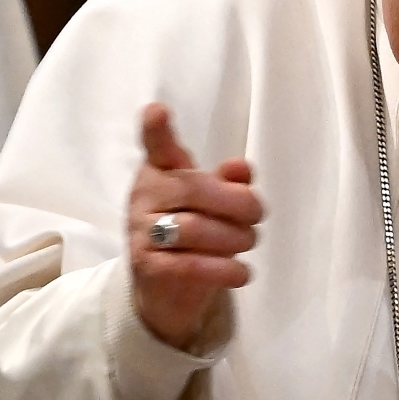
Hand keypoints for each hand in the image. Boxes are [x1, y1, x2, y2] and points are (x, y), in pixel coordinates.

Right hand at [127, 103, 263, 349]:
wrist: (164, 288)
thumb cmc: (194, 231)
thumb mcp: (214, 202)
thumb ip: (228, 182)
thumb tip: (242, 168)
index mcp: (160, 171)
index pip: (156, 147)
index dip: (156, 130)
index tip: (158, 111)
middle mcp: (143, 197)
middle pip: (194, 189)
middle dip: (239, 202)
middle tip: (258, 215)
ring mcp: (141, 233)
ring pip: (195, 229)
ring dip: (236, 238)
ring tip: (248, 242)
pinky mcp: (148, 268)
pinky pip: (191, 266)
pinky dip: (226, 269)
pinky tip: (242, 273)